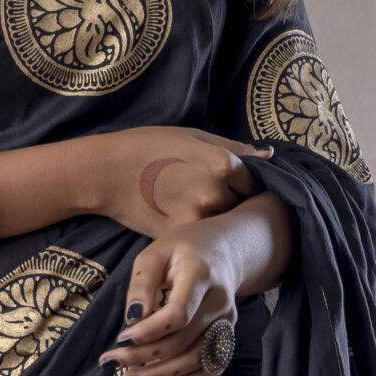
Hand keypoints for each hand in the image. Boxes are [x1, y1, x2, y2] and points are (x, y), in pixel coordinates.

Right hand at [86, 128, 272, 234]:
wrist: (105, 172)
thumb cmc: (147, 146)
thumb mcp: (193, 136)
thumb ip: (234, 148)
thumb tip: (270, 155)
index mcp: (223, 164)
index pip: (255, 181)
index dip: (245, 182)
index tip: (232, 183)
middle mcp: (216, 193)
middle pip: (242, 205)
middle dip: (232, 202)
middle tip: (207, 194)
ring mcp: (198, 219)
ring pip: (223, 224)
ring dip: (216, 219)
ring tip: (192, 206)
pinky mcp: (181, 238)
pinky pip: (202, 239)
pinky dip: (198, 233)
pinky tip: (181, 219)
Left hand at [96, 216, 241, 375]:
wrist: (222, 251)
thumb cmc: (180, 250)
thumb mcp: (154, 254)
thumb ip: (141, 283)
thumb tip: (132, 319)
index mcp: (200, 275)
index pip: (178, 314)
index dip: (149, 332)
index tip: (122, 338)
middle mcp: (219, 300)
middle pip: (183, 340)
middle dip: (144, 356)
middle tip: (112, 361)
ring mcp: (226, 320)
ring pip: (197, 358)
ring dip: (162, 373)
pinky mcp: (227, 333)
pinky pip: (214, 365)